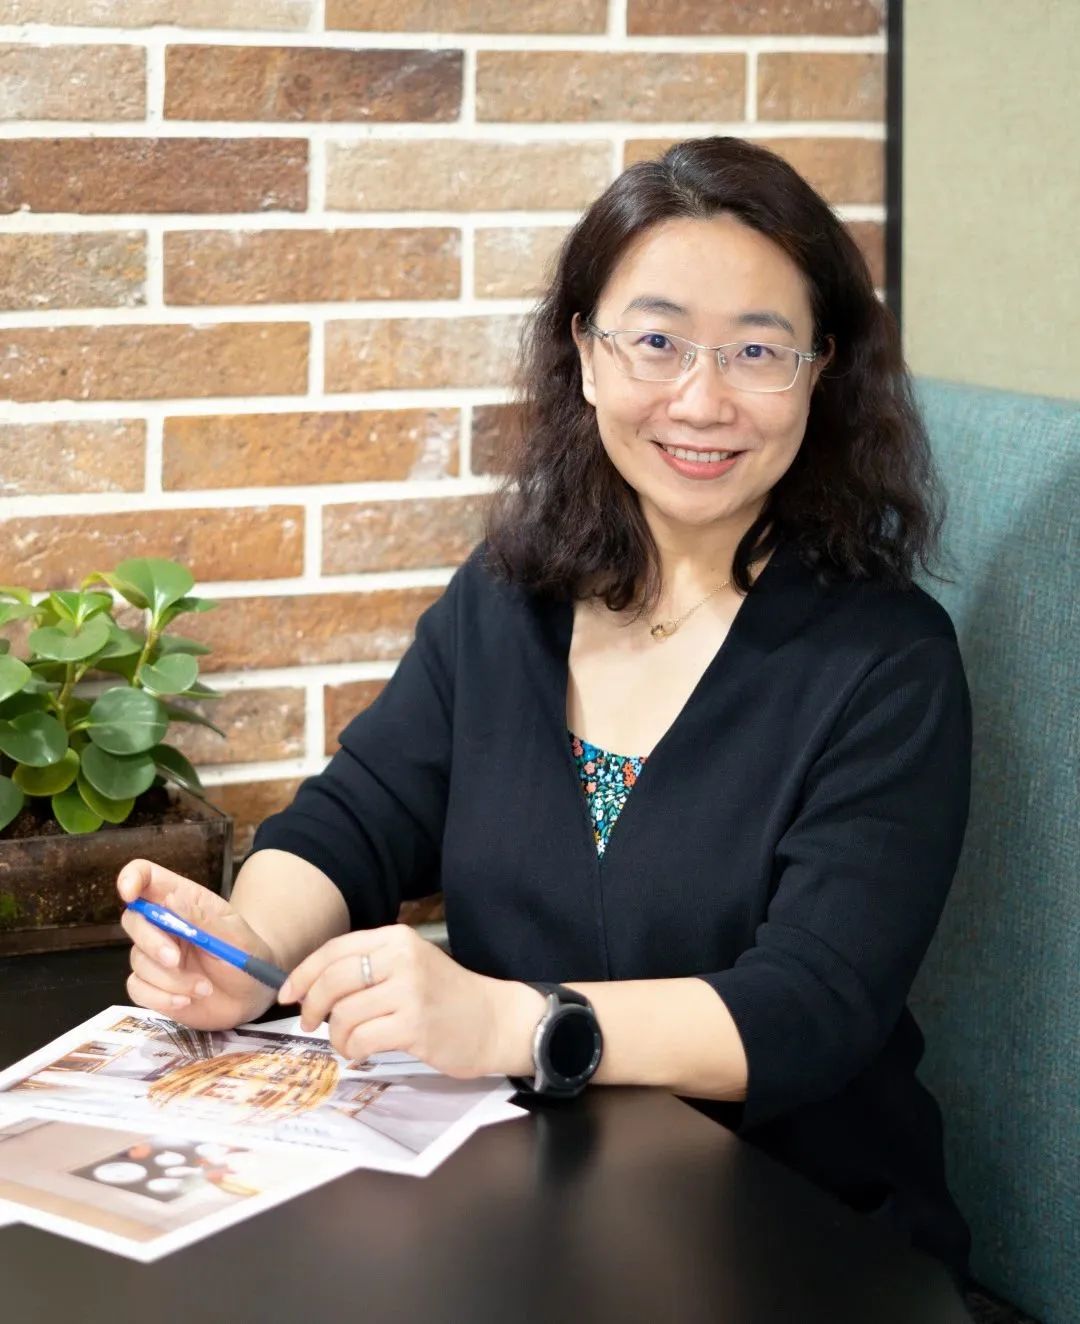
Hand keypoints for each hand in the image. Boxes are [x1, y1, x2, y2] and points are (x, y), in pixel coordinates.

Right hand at [117, 858, 279, 1030]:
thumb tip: (171, 898)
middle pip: (133, 920)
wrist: (253, 996)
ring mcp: (156, 956)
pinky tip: (186, 1001)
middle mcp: (165, 925)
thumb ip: (203, 919)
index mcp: (186, 901)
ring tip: (204, 987)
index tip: (129, 893)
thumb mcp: (234, 938)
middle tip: (175, 960)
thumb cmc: (247, 958)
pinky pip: (137, 989)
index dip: (132, 878)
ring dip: (170, 979)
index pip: (148, 877)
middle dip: (151, 942)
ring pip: (138, 961)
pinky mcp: (152, 985)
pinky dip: (161, 998)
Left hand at [279, 924, 545, 1078]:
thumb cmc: (446, 997)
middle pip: (332, 980)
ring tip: (350, 1042)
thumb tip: (311, 988)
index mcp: (397, 939)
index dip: (304, 973)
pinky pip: (360, 1039)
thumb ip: (369, 968)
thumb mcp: (409, 965)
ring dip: (337, 1036)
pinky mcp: (414, 1026)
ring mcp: (409, 992)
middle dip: (312, 1006)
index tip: (288, 994)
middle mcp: (401, 958)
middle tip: (311, 1023)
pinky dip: (353, 1051)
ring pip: (343, 1014)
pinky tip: (364, 1052)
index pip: (335, 950)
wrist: (494, 1020)